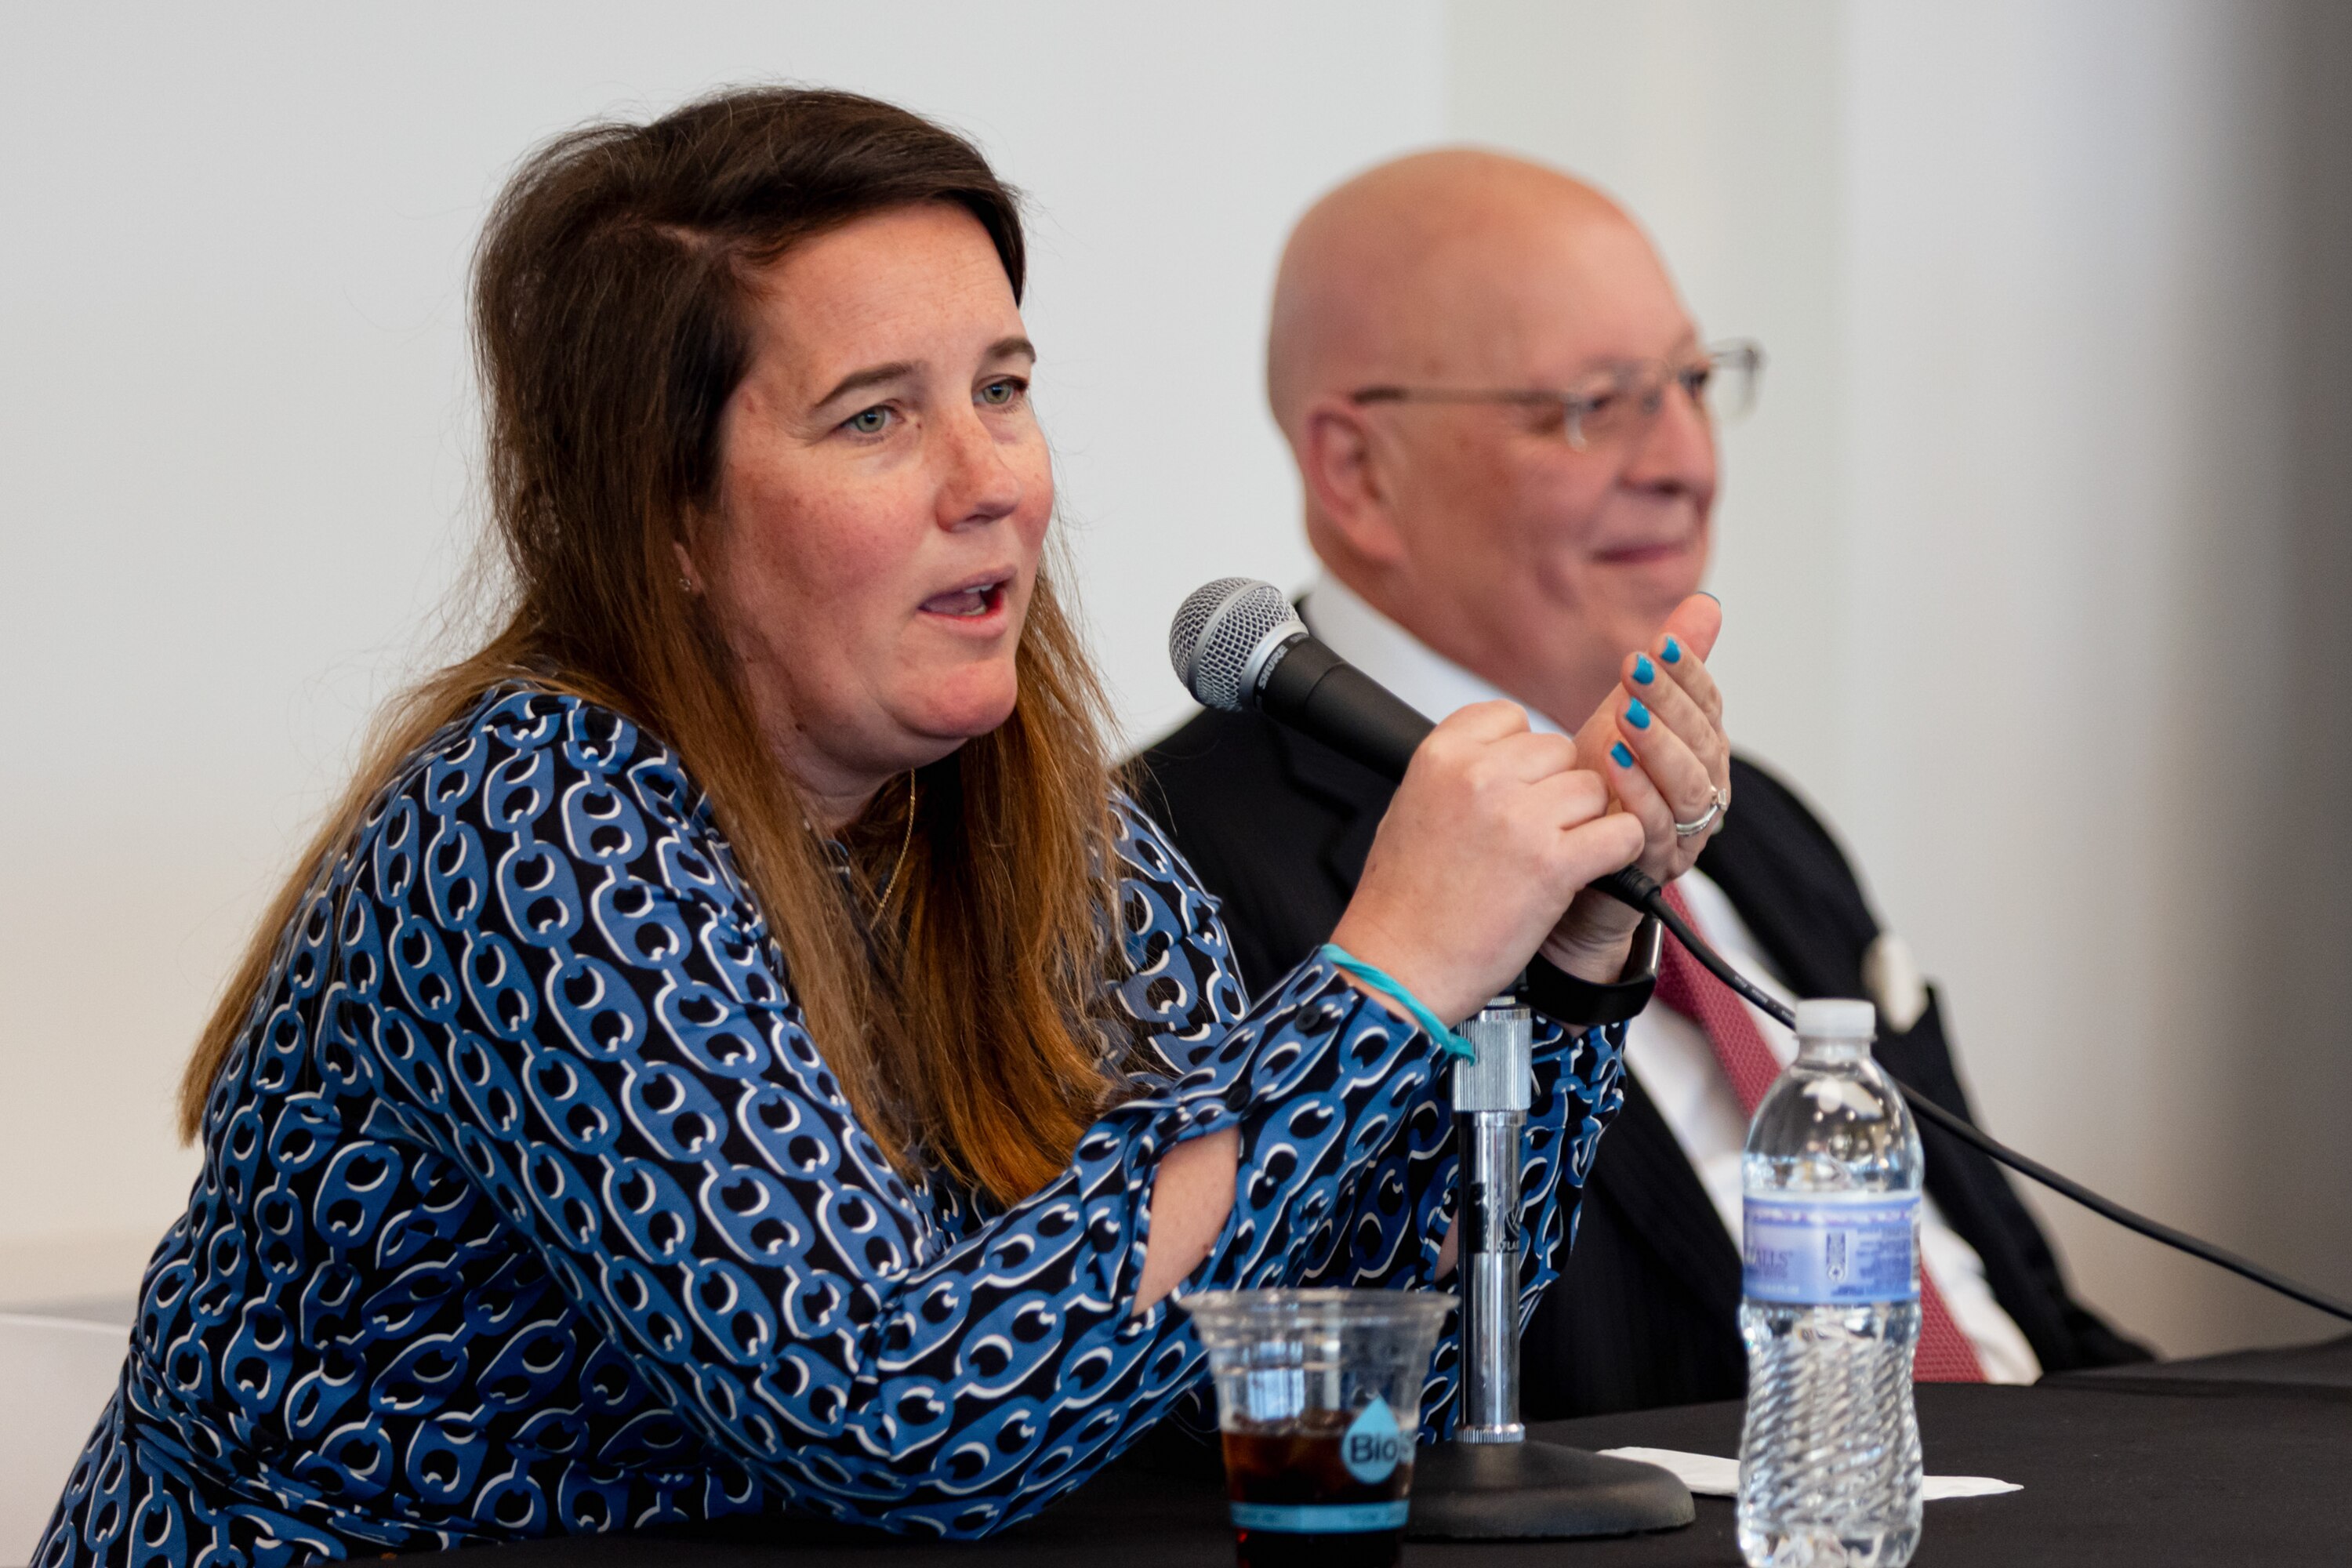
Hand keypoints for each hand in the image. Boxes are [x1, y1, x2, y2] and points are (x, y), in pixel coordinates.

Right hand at [1329, 701, 1645, 1025]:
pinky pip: (1621, 832)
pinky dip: (1617, 851)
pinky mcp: (1553, 864)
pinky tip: (1593, 869)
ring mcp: (1519, 818)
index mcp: (1441, 756)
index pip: (1511, 717)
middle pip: (1558, 750)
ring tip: (1553, 857)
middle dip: (1554, 790)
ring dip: (1584, 822)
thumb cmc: (1401, 900)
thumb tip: (1508, 756)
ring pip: (1593, 789)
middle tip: (1534, 833)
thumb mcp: (1411, 806)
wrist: (1398, 965)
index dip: (1522, 755)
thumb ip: (1459, 771)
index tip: (1514, 788)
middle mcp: (1480, 776)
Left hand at [1545, 594, 1730, 976]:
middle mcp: (1703, 790)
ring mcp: (1683, 831)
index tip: (1659, 644)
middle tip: (1635, 668)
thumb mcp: (1627, 713)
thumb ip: (1671, 665)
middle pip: (1701, 742)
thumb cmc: (1599, 785)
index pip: (1708, 704)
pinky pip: (1655, 829)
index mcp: (1701, 749)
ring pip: (1687, 787)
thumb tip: (1706, 603)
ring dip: (1657, 747)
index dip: (1689, 673)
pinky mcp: (1654, 865)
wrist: (1566, 863)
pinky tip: (1611, 764)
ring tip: (1624, 715)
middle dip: (1669, 702)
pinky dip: (1636, 793)